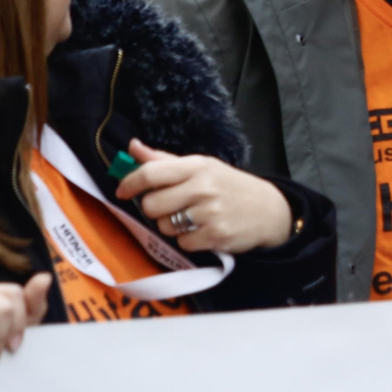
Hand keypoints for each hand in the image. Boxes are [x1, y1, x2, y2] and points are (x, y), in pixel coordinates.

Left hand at [114, 139, 291, 252]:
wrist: (270, 211)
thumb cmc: (230, 186)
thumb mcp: (203, 167)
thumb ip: (165, 160)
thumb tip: (132, 147)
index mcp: (198, 166)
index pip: (151, 172)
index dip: (130, 183)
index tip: (122, 191)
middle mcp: (203, 187)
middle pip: (151, 205)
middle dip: (153, 210)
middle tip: (168, 208)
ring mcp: (210, 213)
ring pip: (164, 226)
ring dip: (171, 226)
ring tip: (191, 219)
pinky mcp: (215, 236)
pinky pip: (182, 243)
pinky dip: (188, 241)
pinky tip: (203, 231)